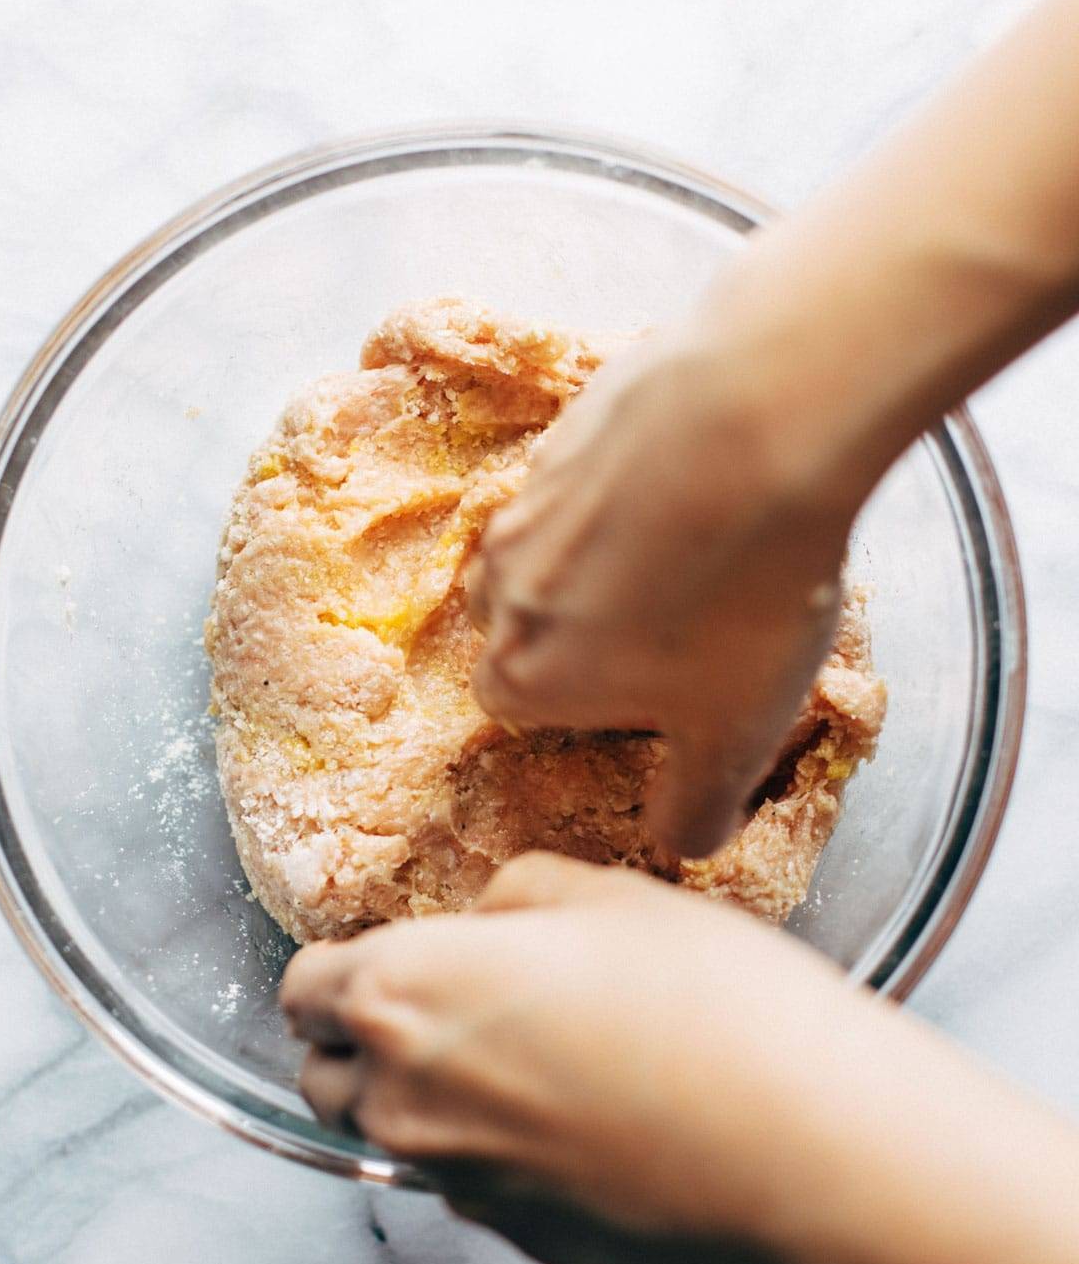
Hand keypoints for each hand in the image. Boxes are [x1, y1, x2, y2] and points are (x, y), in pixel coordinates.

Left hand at [281, 852, 867, 1263]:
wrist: (806, 1142)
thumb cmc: (708, 1001)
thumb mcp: (604, 894)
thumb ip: (514, 895)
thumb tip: (491, 918)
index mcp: (403, 994)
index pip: (302, 988)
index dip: (338, 966)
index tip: (382, 954)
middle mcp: (405, 1102)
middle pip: (326, 1077)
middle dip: (360, 1042)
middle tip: (441, 1006)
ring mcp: (458, 1185)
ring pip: (391, 1140)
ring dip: (420, 1099)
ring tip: (514, 1060)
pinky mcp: (520, 1240)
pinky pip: (470, 1185)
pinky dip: (493, 1152)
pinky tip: (577, 1118)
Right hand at [466, 329, 858, 857]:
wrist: (760, 417)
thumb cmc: (743, 595)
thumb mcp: (737, 736)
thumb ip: (694, 810)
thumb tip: (678, 846)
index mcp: (524, 673)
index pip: (519, 709)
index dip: (588, 706)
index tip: (654, 692)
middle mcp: (502, 584)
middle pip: (526, 625)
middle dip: (583, 632)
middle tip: (680, 624)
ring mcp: (528, 496)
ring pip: (550, 548)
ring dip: (603, 560)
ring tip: (699, 553)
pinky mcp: (566, 425)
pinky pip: (584, 478)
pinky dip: (627, 491)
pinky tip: (703, 486)